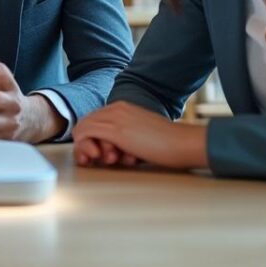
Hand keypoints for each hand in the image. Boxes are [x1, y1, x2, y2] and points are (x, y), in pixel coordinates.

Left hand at [72, 101, 206, 169]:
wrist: (182, 143)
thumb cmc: (167, 145)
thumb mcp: (139, 137)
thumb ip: (123, 139)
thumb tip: (108, 151)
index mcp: (123, 107)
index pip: (94, 119)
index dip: (91, 137)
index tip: (97, 154)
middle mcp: (116, 108)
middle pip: (86, 123)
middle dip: (86, 143)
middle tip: (97, 159)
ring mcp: (114, 117)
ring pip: (83, 128)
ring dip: (88, 147)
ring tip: (107, 160)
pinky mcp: (115, 129)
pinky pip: (85, 133)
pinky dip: (85, 147)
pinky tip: (99, 158)